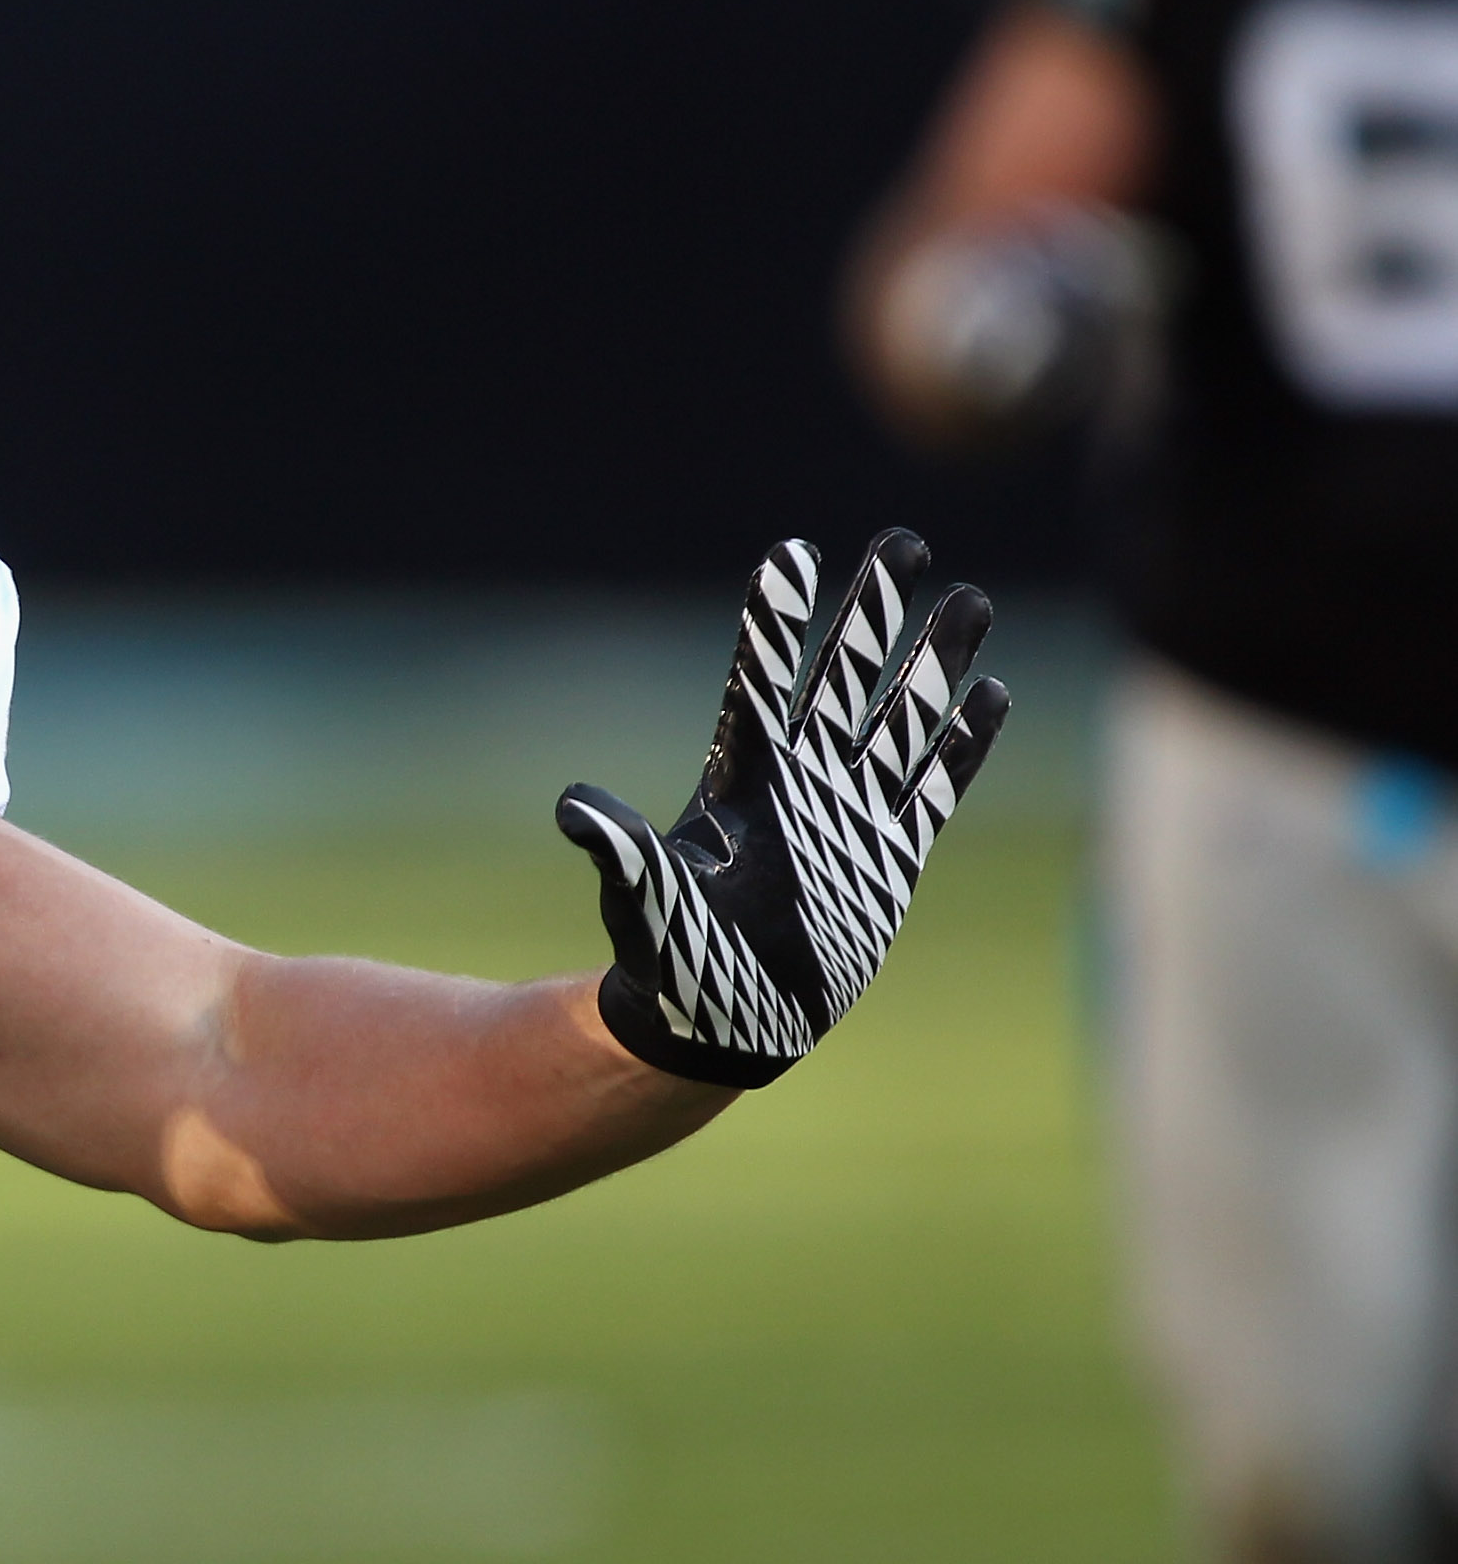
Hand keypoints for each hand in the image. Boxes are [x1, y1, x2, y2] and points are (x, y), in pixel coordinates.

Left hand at [556, 529, 1008, 1087]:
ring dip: (936, 662)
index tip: (792, 552)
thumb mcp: (643, 902)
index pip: (761, 681)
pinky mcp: (891, 855)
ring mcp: (851, 812)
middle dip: (873, 612)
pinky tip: (992, 695)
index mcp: (740, 780)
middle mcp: (800, 781)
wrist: (722, 1024)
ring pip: (902, 718)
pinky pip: (937, 787)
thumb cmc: (671, 963)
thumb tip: (572, 808)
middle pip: (844, 677)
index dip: (777, 620)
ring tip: (970, 598)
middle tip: (903, 539)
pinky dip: (964, 745)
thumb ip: (621, 853)